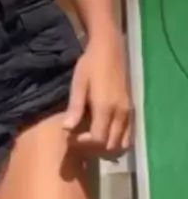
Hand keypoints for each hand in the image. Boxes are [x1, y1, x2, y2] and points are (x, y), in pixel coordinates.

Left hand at [63, 27, 132, 157]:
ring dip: (107, 148)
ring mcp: (128, 113)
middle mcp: (120, 114)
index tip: (71, 138)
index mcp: (105, 108)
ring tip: (91, 139)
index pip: (98, 140)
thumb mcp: (78, 83)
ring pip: (122, 144)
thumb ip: (74, 108)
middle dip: (94, 149)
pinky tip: (104, 133)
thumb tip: (66, 129)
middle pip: (111, 146)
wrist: (109, 49)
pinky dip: (117, 141)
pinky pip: (128, 136)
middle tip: (79, 140)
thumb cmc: (90, 64)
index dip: (84, 145)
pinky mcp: (131, 110)